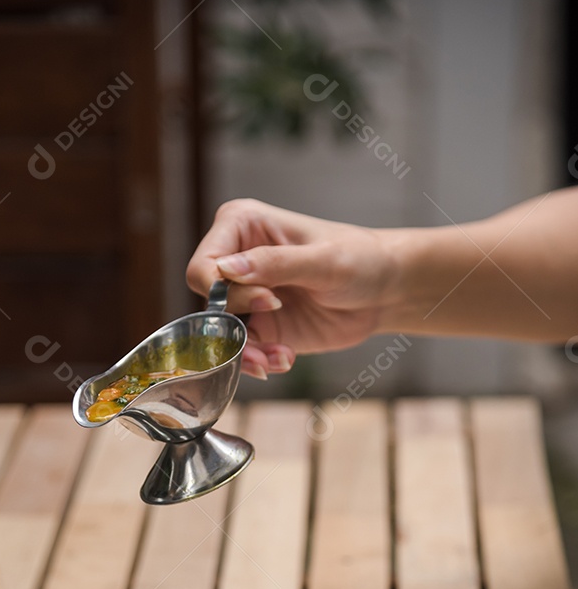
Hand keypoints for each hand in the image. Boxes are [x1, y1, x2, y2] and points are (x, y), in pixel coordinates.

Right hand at [186, 199, 398, 377]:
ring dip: (246, 353)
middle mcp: (236, 260)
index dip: (225, 291)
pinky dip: (260, 361)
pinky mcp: (260, 326)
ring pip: (221, 333)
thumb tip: (226, 269)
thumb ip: (275, 263)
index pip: (204, 265)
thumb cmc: (359, 258)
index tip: (269, 299)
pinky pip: (243, 351)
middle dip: (234, 328)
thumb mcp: (322, 260)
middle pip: (209, 303)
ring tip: (278, 359)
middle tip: (270, 341)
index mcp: (241, 226)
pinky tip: (286, 358)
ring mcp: (246, 296)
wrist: (383, 291)